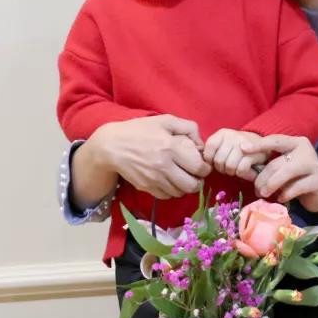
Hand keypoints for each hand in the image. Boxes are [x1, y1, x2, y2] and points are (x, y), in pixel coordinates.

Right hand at [89, 115, 210, 199]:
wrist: (112, 146)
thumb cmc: (140, 130)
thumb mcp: (165, 121)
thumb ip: (188, 128)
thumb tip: (201, 144)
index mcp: (171, 147)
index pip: (199, 168)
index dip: (205, 169)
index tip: (203, 165)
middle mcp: (164, 166)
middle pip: (192, 185)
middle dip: (198, 182)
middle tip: (195, 175)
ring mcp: (154, 179)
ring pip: (180, 193)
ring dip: (184, 187)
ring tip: (181, 178)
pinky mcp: (146, 187)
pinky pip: (166, 196)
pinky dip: (171, 191)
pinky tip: (169, 181)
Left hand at [202, 128, 266, 179]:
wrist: (261, 145)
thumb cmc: (237, 148)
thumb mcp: (223, 144)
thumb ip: (212, 150)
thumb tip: (202, 163)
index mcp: (222, 133)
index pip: (210, 147)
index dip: (210, 159)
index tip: (215, 162)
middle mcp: (233, 136)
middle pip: (219, 160)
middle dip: (221, 168)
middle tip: (226, 167)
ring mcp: (244, 144)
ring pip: (229, 166)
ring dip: (231, 172)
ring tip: (234, 169)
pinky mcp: (254, 154)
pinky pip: (241, 170)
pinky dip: (240, 173)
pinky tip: (242, 170)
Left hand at [242, 135, 317, 213]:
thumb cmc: (297, 179)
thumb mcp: (284, 167)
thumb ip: (270, 163)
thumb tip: (246, 164)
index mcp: (296, 142)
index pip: (274, 141)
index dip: (258, 145)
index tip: (242, 148)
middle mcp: (306, 150)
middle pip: (276, 162)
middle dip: (262, 178)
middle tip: (256, 189)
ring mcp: (314, 164)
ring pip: (286, 173)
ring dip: (271, 186)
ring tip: (264, 194)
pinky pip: (295, 188)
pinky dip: (285, 194)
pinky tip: (281, 198)